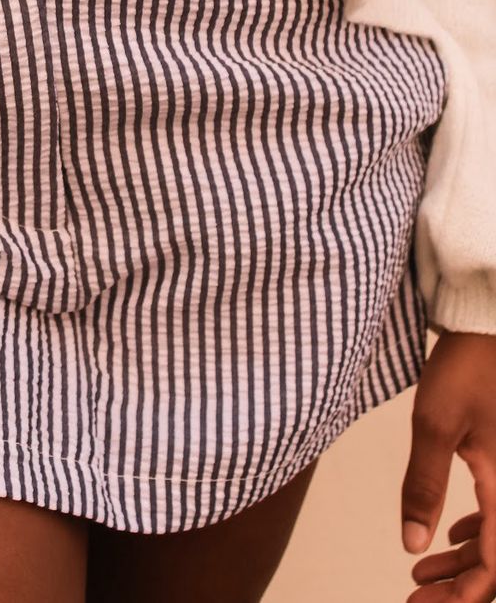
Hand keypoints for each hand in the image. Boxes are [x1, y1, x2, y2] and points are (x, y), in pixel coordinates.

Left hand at [402, 330, 495, 601]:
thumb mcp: (435, 424)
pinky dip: (475, 533)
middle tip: (416, 598)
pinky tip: (448, 534)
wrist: (489, 324)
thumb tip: (412, 544)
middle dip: (460, 587)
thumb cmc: (467, 366)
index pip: (495, 565)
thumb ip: (424, 486)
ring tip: (421, 574)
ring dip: (464, 563)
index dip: (463, 596)